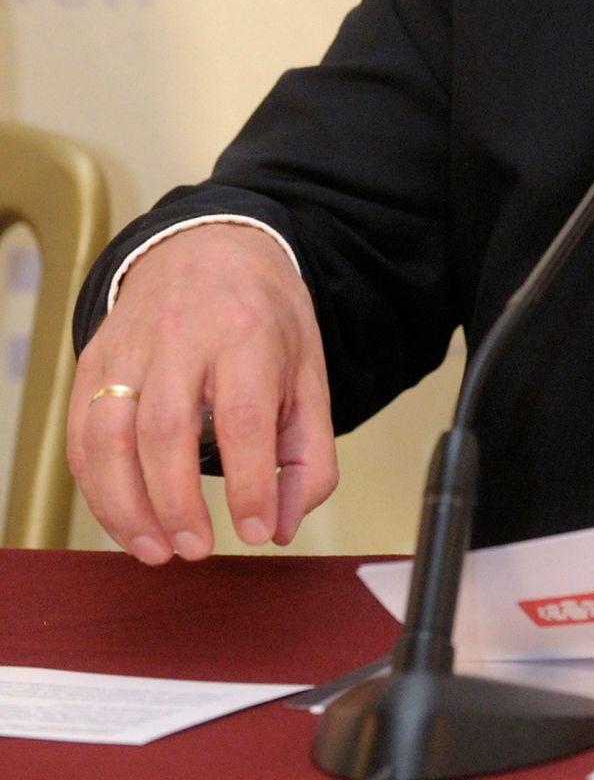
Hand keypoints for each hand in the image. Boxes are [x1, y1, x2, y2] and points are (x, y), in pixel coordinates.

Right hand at [67, 225, 338, 563]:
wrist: (209, 247)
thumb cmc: (263, 318)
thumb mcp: (308, 371)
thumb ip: (309, 453)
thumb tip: (283, 526)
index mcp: (248, 332)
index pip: (244, 417)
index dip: (249, 483)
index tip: (256, 531)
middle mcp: (184, 335)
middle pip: (167, 429)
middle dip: (178, 503)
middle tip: (198, 549)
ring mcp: (129, 347)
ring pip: (109, 436)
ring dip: (126, 507)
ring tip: (157, 550)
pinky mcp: (93, 361)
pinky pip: (81, 435)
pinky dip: (96, 489)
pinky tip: (125, 521)